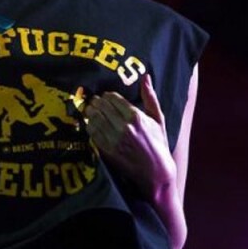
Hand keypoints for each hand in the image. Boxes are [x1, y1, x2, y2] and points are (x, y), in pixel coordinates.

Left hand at [84, 74, 176, 200]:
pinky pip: (92, 133)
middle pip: (100, 106)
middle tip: (95, 102)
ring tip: (92, 111)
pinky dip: (89, 126)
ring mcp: (113, 140)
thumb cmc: (158, 143)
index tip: (106, 97)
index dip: (106, 95)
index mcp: (136, 116)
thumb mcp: (158, 118)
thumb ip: (149, 96)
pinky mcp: (107, 151)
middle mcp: (123, 127)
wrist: (156, 172)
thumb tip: (145, 76)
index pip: (112, 98)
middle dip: (96, 102)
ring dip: (91, 112)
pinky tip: (93, 124)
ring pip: (93, 118)